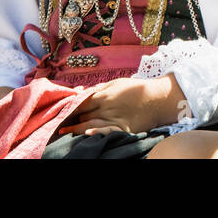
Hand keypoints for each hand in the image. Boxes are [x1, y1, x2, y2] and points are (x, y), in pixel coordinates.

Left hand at [59, 75, 185, 136]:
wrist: (159, 99)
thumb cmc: (137, 88)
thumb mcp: (117, 83)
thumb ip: (98, 89)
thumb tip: (80, 92)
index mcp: (105, 95)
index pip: (82, 103)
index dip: (70, 107)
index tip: (60, 111)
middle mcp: (108, 108)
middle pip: (84, 115)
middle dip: (71, 119)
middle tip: (59, 123)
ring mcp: (115, 119)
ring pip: (91, 125)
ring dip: (76, 129)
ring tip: (64, 132)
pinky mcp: (124, 129)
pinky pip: (107, 132)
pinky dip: (97, 133)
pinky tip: (87, 135)